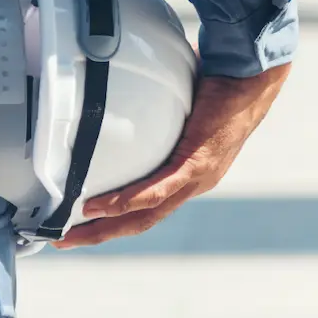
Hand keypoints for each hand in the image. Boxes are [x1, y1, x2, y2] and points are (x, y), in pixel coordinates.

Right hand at [54, 62, 290, 248]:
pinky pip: (158, 189)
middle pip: (142, 220)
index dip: (117, 220)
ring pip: (147, 214)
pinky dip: (128, 201)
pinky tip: (101, 207)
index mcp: (191, 173)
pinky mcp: (197, 163)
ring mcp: (197, 176)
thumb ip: (154, 106)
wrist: (251, 76)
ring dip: (108, 226)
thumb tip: (126, 86)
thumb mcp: (179, 103)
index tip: (85, 224)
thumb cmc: (220, 84)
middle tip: (66, 240)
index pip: (149, 207)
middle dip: (102, 233)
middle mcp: (194, 183)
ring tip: (74, 231)